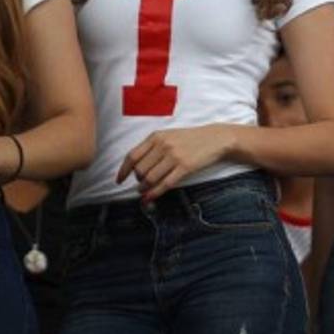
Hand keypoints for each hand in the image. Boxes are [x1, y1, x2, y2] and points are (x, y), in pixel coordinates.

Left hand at [118, 125, 234, 200]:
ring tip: (144, 191)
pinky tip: (150, 197)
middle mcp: (163, 145)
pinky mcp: (185, 167)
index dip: (123, 170)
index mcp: (156, 136)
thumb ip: (152, 147)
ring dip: (144, 188)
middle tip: (140, 184)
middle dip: (137, 180)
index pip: (132, 156)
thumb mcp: (169, 136)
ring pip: (150, 178)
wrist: (214, 138)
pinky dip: (155, 193)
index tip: (119, 180)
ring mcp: (174, 156)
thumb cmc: (190, 138)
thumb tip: (136, 167)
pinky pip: (165, 184)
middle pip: (140, 169)